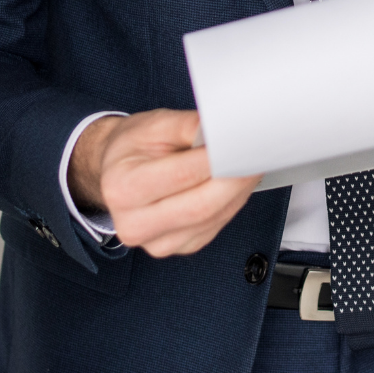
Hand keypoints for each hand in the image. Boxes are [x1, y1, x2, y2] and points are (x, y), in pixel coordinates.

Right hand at [68, 108, 261, 256]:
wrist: (116, 171)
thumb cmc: (133, 148)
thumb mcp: (153, 124)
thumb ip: (188, 126)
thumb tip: (223, 132)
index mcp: (122, 187)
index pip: (181, 175)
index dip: (217, 160)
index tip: (242, 144)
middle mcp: (134, 223)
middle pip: (201, 206)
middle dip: (236, 179)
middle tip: (256, 155)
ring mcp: (156, 242)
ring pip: (212, 219)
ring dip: (238, 192)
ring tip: (249, 165)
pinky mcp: (178, 247)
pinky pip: (214, 227)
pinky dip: (231, 204)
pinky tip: (236, 185)